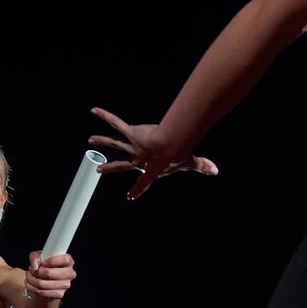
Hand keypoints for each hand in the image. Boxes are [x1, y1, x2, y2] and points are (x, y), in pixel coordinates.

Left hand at [25, 250, 76, 301]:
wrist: (45, 281)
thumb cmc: (44, 266)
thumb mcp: (38, 256)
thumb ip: (35, 257)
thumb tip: (35, 266)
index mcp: (68, 261)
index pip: (65, 260)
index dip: (52, 261)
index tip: (43, 263)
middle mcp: (70, 273)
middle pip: (50, 273)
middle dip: (37, 272)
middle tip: (33, 271)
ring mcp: (66, 285)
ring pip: (44, 284)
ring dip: (32, 281)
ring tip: (29, 277)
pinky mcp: (60, 294)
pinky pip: (43, 293)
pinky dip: (33, 289)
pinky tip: (31, 285)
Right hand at [88, 106, 217, 200]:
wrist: (169, 147)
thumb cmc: (178, 156)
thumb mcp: (191, 162)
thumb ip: (202, 165)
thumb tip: (215, 170)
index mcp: (150, 170)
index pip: (143, 183)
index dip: (137, 190)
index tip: (130, 197)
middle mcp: (138, 159)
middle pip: (120, 165)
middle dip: (109, 168)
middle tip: (98, 169)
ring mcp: (133, 146)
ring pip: (114, 143)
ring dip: (102, 141)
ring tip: (91, 140)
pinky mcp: (132, 133)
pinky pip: (116, 123)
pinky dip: (106, 116)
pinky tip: (95, 110)